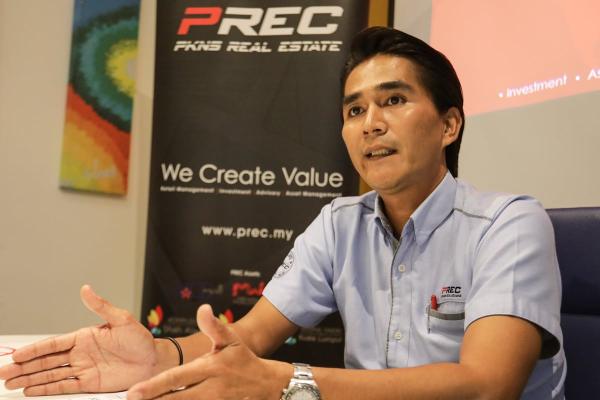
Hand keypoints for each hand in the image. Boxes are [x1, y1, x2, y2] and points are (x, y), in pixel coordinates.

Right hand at [0, 285, 157, 395]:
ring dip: (31, 380)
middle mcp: (80, 353)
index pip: (53, 344)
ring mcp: (83, 369)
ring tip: (11, 384)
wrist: (154, 360)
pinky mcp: (90, 384)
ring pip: (51, 375)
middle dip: (24, 367)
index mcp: (84, 336)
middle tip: (3, 374)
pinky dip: (48, 389)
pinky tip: (31, 391)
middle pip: (46, 361)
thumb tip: (85, 289)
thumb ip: (101, 307)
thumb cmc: (141, 338)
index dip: (34, 350)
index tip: (16, 356)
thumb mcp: (122, 319)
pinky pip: (65, 387)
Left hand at [127, 304, 291, 399]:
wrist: (266, 385)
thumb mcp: (231, 340)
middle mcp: (208, 390)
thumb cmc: (244, 360)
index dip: (154, 386)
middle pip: (175, 399)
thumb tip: (203, 308)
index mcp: (209, 369)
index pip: (176, 379)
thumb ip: (214, 326)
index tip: (133, 392)